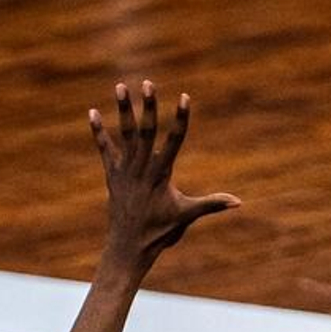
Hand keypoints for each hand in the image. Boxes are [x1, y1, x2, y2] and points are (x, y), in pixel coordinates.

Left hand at [89, 81, 238, 271]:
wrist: (128, 248)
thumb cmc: (160, 232)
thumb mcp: (186, 216)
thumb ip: (211, 204)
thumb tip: (238, 202)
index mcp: (161, 174)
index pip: (174, 141)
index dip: (180, 118)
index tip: (184, 97)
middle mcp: (142, 168)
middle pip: (146, 132)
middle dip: (148, 107)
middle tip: (148, 83)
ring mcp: (125, 170)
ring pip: (124, 135)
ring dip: (123, 110)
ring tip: (120, 86)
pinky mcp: (112, 175)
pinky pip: (104, 149)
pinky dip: (98, 132)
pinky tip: (92, 112)